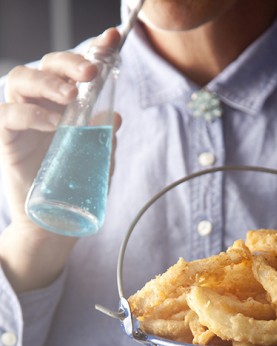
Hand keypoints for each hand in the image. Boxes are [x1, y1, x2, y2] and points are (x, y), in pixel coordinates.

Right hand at [0, 28, 121, 290]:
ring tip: (72, 96)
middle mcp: (41, 106)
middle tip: (91, 72)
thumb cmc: (76, 190)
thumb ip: (105, 139)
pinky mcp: (6, 138)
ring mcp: (21, 120)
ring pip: (21, 80)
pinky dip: (33, 115)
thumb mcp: (99, 163)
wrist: (54, 226)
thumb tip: (116, 117)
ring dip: (49, 83)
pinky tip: (55, 123)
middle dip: (70, 62)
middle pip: (47, 66)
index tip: (113, 39)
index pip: (76, 71)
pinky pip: (10, 115)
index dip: (93, 50)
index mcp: (66, 106)